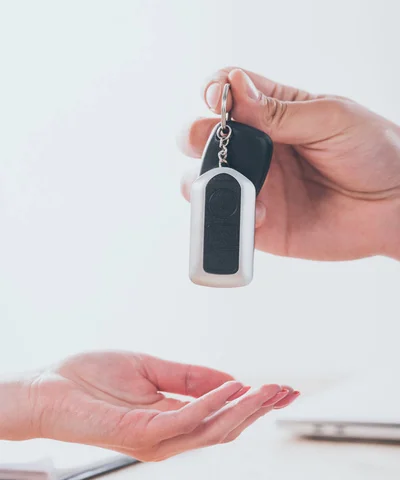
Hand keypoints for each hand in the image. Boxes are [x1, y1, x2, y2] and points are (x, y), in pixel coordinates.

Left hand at [1, 352, 298, 460]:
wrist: (47, 387)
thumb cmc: (90, 379)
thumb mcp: (150, 368)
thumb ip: (190, 376)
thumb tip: (232, 379)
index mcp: (171, 420)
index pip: (222, 418)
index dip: (254, 404)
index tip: (282, 390)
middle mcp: (168, 436)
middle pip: (226, 428)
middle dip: (260, 410)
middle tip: (288, 392)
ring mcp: (156, 439)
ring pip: (214, 429)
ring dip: (246, 408)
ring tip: (270, 389)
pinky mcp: (142, 434)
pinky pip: (187, 419)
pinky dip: (214, 402)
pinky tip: (234, 385)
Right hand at [180, 67, 399, 260]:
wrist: (395, 206)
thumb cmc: (374, 152)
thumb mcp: (331, 118)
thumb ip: (280, 111)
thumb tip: (234, 87)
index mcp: (274, 113)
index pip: (228, 93)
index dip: (213, 92)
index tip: (216, 98)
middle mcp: (259, 150)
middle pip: (203, 138)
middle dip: (196, 136)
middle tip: (212, 140)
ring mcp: (257, 188)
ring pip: (204, 182)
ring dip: (204, 181)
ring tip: (233, 183)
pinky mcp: (262, 226)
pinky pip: (230, 223)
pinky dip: (229, 220)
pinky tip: (260, 215)